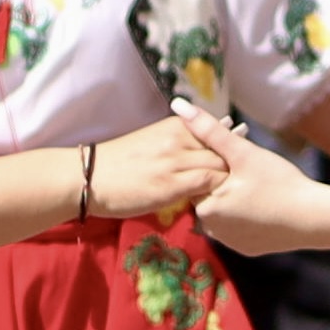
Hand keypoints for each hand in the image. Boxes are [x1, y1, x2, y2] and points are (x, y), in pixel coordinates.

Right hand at [79, 111, 228, 221]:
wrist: (90, 177)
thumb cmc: (119, 163)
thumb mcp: (152, 142)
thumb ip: (178, 143)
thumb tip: (206, 147)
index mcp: (174, 126)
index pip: (216, 132)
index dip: (229, 146)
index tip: (238, 158)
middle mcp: (178, 139)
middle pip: (223, 149)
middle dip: (235, 165)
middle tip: (240, 181)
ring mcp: (176, 161)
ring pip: (220, 166)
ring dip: (228, 181)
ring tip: (230, 195)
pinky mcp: (172, 185)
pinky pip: (208, 185)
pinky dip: (216, 193)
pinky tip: (214, 203)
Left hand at [179, 110, 326, 249]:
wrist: (315, 220)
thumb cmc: (280, 183)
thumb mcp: (244, 153)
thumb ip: (210, 129)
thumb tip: (178, 104)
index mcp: (205, 206)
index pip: (200, 177)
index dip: (220, 162)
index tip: (241, 159)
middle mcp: (211, 229)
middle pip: (211, 193)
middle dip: (226, 179)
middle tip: (254, 172)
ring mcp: (229, 242)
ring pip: (225, 210)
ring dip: (235, 197)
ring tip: (261, 187)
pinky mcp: (246, 249)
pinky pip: (239, 227)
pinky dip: (248, 216)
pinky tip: (265, 205)